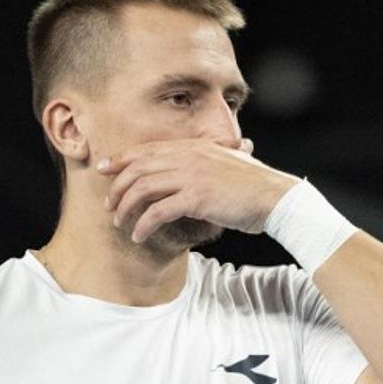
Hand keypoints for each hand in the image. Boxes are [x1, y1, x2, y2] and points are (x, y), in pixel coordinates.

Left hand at [98, 138, 298, 241]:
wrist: (277, 198)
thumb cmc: (257, 187)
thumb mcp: (230, 164)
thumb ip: (211, 162)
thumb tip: (202, 166)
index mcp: (195, 147)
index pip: (148, 149)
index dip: (121, 158)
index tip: (104, 168)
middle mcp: (189, 157)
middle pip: (138, 167)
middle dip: (117, 186)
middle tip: (108, 204)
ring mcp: (192, 176)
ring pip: (143, 188)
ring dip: (126, 207)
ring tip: (120, 223)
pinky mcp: (196, 198)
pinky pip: (158, 211)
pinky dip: (143, 225)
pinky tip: (139, 236)